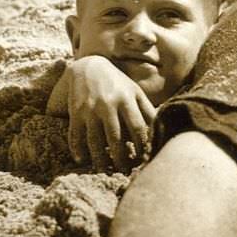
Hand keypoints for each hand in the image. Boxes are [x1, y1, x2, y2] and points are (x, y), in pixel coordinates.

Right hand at [66, 56, 155, 170]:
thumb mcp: (135, 92)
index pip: (137, 127)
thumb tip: (161, 129)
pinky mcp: (75, 111)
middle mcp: (108, 105)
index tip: (143, 158)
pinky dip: (77, 148)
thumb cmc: (118, 83)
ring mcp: (90, 109)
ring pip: (95, 139)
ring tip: (104, 170)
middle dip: (120, 157)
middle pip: (115, 137)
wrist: (89, 66)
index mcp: (126, 99)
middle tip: (124, 171)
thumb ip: (148, 110)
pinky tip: (81, 160)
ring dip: (99, 158)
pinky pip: (76, 133)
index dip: (141, 145)